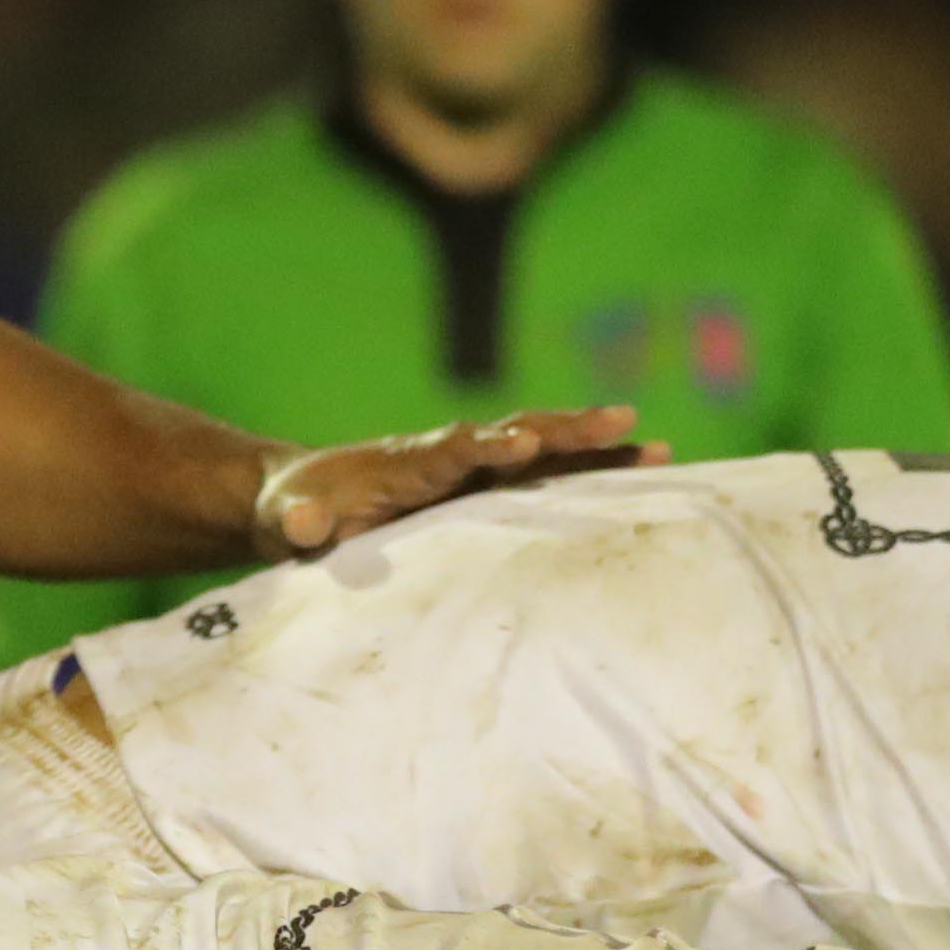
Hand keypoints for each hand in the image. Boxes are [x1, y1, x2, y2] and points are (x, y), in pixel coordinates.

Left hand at [250, 406, 654, 560]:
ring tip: (660, 449)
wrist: (300, 499)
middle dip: (565, 430)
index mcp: (407, 462)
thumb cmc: (296, 511)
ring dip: (596, 449)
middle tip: (619, 422)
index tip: (519, 444)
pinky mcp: (486, 487)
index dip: (484, 447)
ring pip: (545, 451)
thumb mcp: (289, 518)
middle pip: (516, 433)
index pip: (452, 450)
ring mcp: (474, 469)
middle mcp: (451, 455)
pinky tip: (644, 471)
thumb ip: (299, 522)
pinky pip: (547, 476)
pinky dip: (590, 472)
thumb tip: (305, 527)